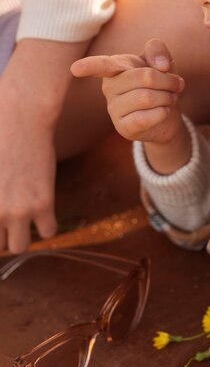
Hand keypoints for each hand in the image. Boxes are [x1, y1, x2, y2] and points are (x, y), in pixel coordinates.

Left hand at [0, 78, 56, 253]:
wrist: (19, 119)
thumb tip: (1, 199)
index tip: (2, 220)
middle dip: (1, 234)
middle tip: (6, 215)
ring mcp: (17, 211)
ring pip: (19, 247)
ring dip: (20, 235)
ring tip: (22, 216)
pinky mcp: (43, 203)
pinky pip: (48, 232)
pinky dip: (46, 224)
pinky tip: (43, 208)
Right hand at [71, 39, 184, 144]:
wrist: (167, 116)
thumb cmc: (161, 84)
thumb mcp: (163, 61)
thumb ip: (158, 50)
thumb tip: (160, 65)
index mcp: (116, 67)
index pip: (101, 65)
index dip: (89, 66)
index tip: (75, 68)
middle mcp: (109, 87)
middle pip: (146, 77)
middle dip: (169, 81)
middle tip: (177, 84)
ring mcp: (113, 109)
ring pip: (147, 98)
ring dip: (168, 97)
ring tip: (169, 98)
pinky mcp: (123, 128)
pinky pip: (145, 118)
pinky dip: (163, 112)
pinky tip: (163, 112)